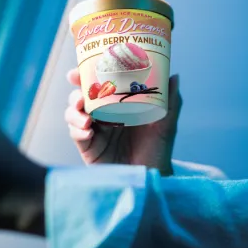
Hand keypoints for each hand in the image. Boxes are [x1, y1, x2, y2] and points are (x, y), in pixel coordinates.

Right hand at [65, 69, 181, 175]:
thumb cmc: (158, 151)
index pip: (98, 87)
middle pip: (80, 99)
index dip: (86, 76)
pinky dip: (77, 131)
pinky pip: (76, 135)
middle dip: (75, 94)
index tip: (80, 69)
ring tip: (86, 118)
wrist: (151, 177)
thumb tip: (174, 76)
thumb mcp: (165, 124)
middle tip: (80, 95)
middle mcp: (103, 117)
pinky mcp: (88, 149)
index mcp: (117, 106)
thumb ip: (170, 101)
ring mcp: (94, 133)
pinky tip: (87, 131)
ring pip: (73, 115)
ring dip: (74, 113)